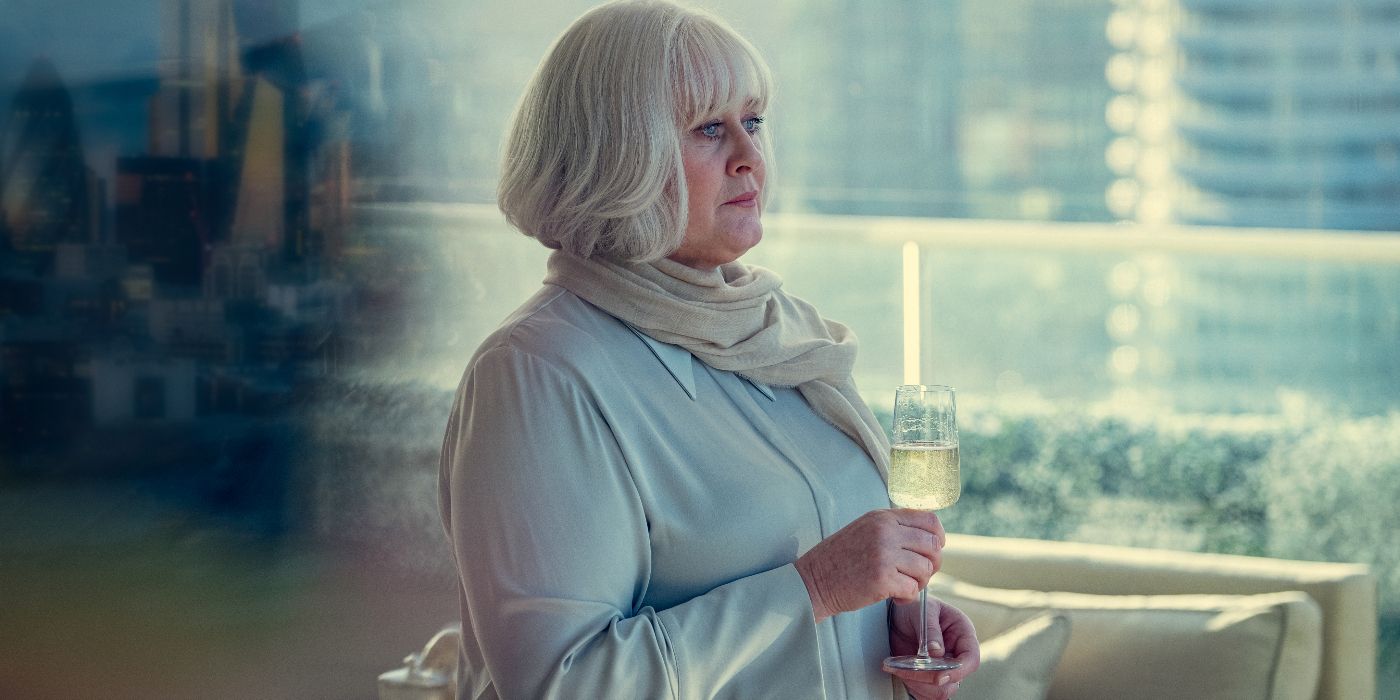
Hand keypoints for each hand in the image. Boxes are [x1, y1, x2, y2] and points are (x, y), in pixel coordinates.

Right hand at [793, 509, 943, 621]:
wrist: (814, 581)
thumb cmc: (841, 559)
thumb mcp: (866, 530)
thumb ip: (895, 528)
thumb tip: (932, 537)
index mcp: (883, 517)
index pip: (930, 520)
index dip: (938, 538)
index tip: (931, 551)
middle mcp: (886, 532)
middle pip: (933, 545)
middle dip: (932, 564)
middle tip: (917, 575)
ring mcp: (884, 555)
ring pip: (926, 569)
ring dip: (918, 583)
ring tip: (901, 586)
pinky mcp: (882, 579)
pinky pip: (913, 589)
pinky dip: (907, 597)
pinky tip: (894, 596)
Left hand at [884, 596, 979, 699]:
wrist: (898, 612)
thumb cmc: (916, 606)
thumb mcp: (924, 611)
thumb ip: (931, 630)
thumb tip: (937, 652)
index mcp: (963, 634)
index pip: (971, 659)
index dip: (957, 671)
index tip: (939, 676)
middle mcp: (956, 654)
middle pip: (954, 680)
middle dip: (929, 678)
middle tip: (906, 668)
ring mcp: (943, 667)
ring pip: (940, 690)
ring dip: (918, 684)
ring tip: (899, 668)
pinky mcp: (929, 675)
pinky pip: (926, 692)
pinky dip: (913, 687)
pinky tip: (899, 672)